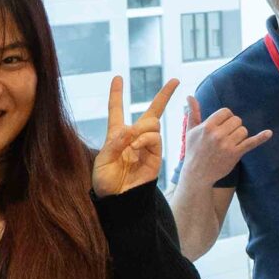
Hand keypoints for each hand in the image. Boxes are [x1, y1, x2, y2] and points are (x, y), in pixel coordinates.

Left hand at [94, 77, 176, 197]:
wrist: (119, 201)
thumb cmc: (106, 183)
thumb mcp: (102, 161)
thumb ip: (114, 143)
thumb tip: (130, 128)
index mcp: (116, 136)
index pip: (116, 110)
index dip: (116, 94)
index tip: (117, 78)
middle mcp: (133, 138)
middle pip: (151, 111)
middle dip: (164, 95)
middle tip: (175, 81)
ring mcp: (147, 146)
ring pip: (153, 124)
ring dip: (142, 129)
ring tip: (132, 145)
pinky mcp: (156, 156)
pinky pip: (155, 139)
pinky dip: (145, 139)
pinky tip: (136, 148)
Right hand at [177, 95, 270, 192]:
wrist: (197, 173)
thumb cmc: (194, 150)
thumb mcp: (190, 131)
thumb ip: (193, 113)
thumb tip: (189, 96)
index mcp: (207, 126)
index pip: (226, 112)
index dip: (226, 118)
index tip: (222, 126)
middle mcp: (217, 134)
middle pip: (236, 120)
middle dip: (233, 127)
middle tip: (225, 137)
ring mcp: (227, 145)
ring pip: (243, 130)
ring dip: (240, 135)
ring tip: (230, 143)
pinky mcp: (235, 154)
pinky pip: (251, 143)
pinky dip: (261, 138)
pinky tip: (269, 133)